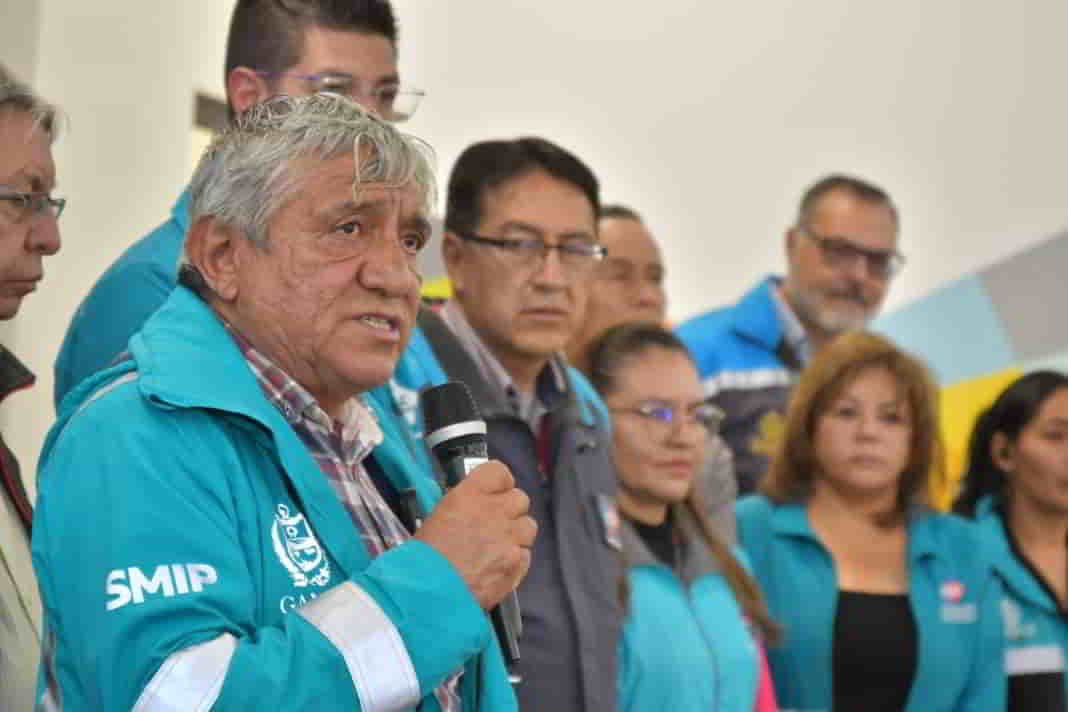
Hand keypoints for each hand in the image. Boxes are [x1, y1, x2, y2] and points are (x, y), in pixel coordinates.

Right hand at [415, 461, 535, 608]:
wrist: (430, 594)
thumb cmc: (424, 556)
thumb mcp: (439, 516)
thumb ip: (464, 505)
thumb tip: (475, 505)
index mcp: (471, 494)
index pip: (499, 472)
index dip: (498, 483)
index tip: (493, 493)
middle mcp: (496, 511)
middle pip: (520, 499)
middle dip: (510, 510)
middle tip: (496, 523)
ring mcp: (510, 538)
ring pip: (528, 526)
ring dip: (516, 534)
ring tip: (499, 547)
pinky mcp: (517, 564)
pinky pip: (526, 554)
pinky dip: (516, 559)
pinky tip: (498, 567)